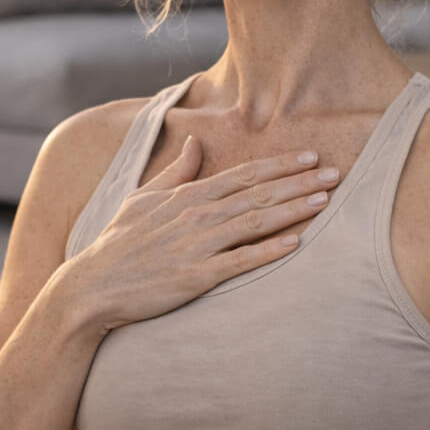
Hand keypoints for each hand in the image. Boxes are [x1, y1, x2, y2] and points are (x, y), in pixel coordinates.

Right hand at [78, 139, 339, 333]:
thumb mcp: (142, 198)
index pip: (244, 175)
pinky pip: (239, 261)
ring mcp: (197, 246)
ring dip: (293, 210)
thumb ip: (175, 173)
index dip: (280, 165)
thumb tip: (196, 143)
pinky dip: (268, 250)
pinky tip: (295, 243)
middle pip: (258, 194)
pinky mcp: (196, 277)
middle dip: (299, 182)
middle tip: (336, 174)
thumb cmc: (118, 244)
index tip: (311, 157)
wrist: (93, 286)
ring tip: (325, 200)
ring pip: (255, 222)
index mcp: (187, 196)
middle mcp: (196, 215)